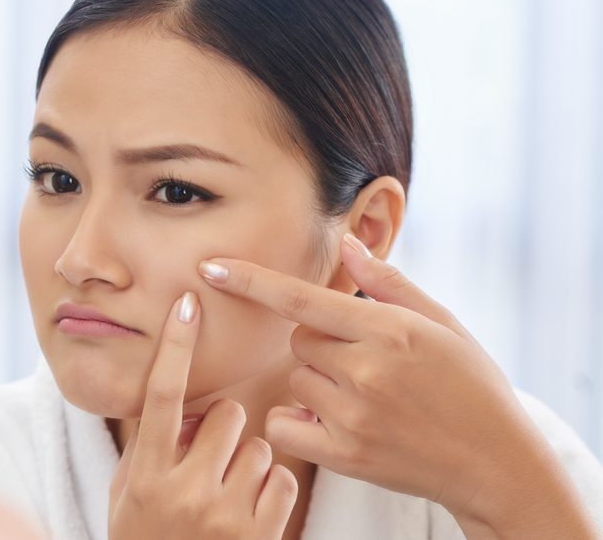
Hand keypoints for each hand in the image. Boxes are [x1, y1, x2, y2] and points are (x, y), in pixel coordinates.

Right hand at [109, 291, 297, 539]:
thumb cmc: (142, 536)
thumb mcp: (128, 491)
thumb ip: (150, 445)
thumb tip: (181, 401)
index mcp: (146, 473)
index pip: (162, 394)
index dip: (175, 345)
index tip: (188, 303)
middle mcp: (184, 490)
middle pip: (225, 413)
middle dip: (221, 425)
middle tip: (208, 452)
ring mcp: (224, 514)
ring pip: (257, 444)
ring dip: (246, 458)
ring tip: (227, 488)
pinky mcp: (259, 533)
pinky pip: (281, 479)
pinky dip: (269, 487)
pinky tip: (249, 507)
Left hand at [200, 233, 600, 538]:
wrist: (496, 462)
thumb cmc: (470, 385)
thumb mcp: (441, 324)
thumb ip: (388, 283)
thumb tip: (347, 242)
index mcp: (387, 330)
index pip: (300, 299)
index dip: (250, 281)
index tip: (208, 267)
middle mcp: (365, 370)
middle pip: (298, 339)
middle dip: (320, 343)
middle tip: (365, 362)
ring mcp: (352, 415)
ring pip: (294, 379)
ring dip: (316, 382)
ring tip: (365, 396)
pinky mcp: (344, 455)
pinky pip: (284, 423)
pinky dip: (296, 420)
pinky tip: (331, 421)